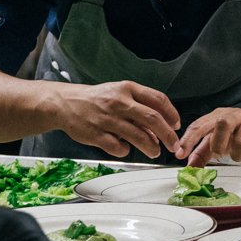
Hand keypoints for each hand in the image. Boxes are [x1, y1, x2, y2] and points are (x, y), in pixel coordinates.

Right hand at [54, 80, 182, 158]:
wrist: (64, 103)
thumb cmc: (95, 99)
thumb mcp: (118, 94)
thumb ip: (138, 109)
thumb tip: (157, 130)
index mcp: (127, 88)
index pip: (158, 99)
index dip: (172, 114)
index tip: (177, 125)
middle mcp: (119, 102)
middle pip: (153, 119)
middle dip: (168, 135)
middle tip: (174, 145)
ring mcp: (108, 119)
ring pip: (139, 137)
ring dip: (151, 147)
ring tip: (154, 151)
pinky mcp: (97, 135)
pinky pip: (119, 148)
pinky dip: (126, 150)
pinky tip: (124, 147)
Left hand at [178, 102, 240, 164]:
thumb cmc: (240, 130)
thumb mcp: (219, 137)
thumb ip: (202, 152)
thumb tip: (189, 166)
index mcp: (218, 116)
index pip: (200, 124)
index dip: (188, 139)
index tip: (180, 154)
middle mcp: (234, 116)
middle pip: (222, 124)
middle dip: (218, 143)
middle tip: (220, 153)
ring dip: (237, 154)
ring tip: (239, 154)